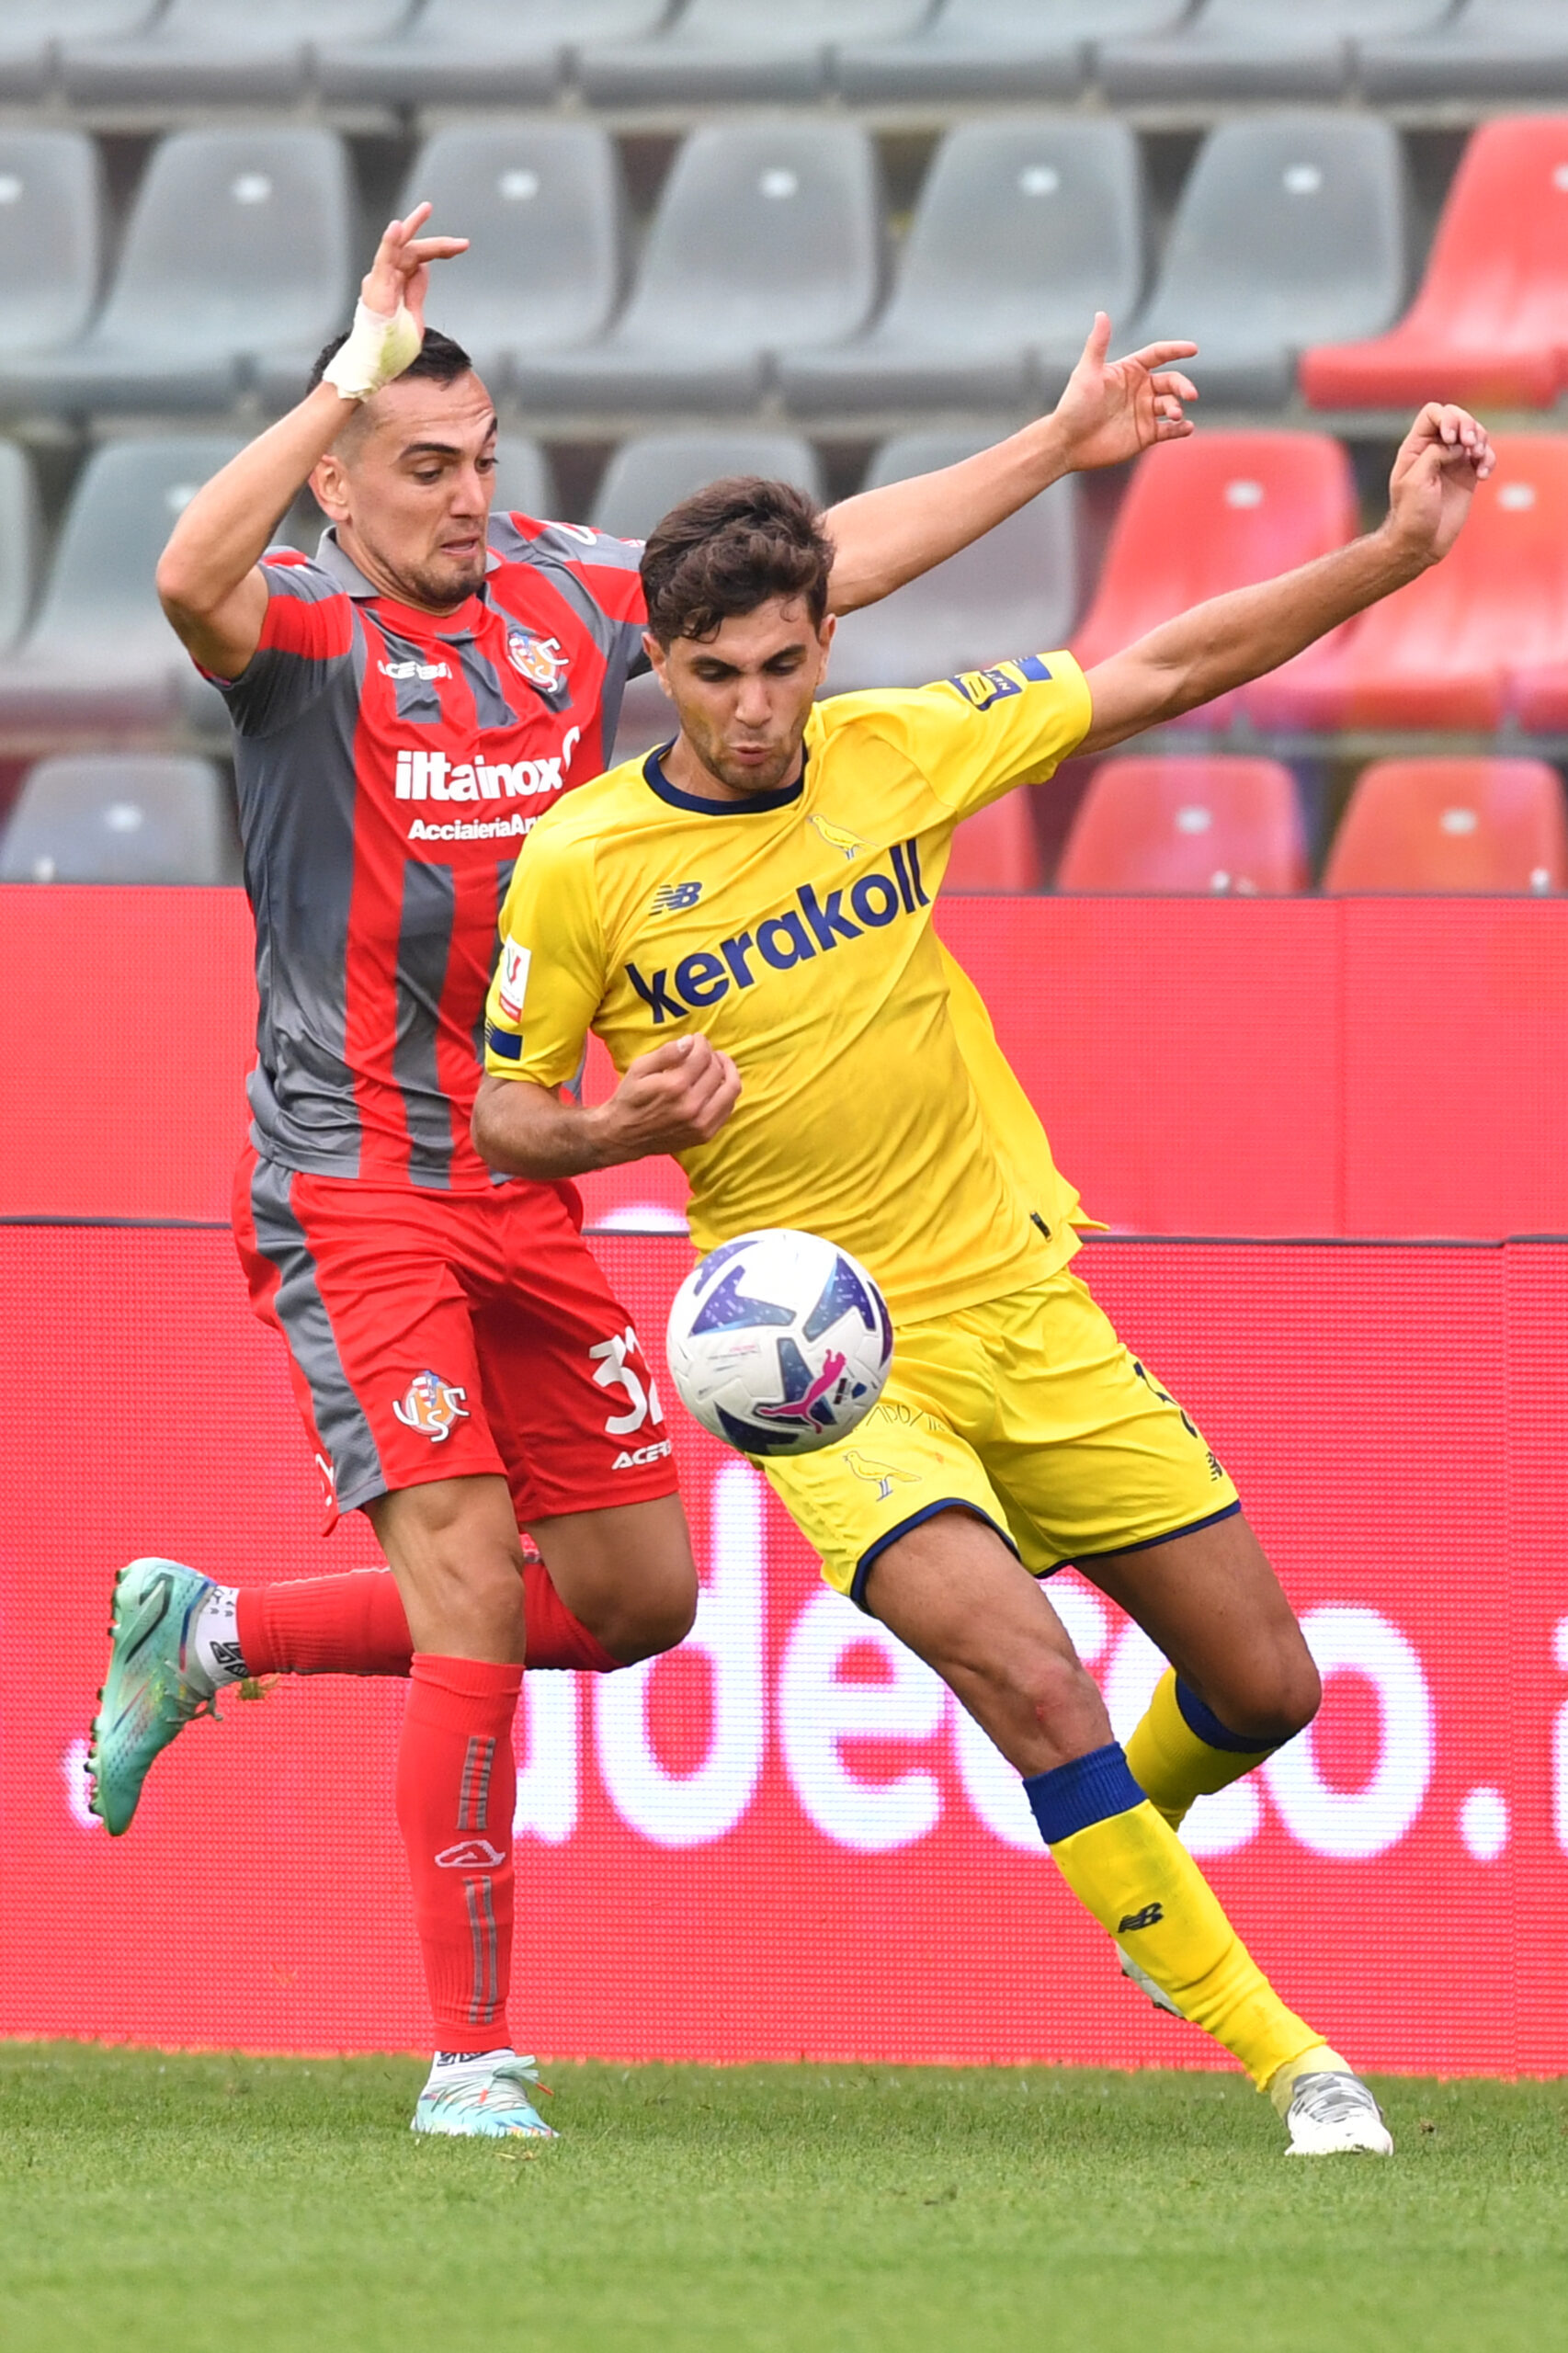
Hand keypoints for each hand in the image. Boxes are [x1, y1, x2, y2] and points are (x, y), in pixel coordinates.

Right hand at [361, 202, 468, 336]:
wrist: (376, 363)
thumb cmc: (390, 345)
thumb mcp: (414, 317)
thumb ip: (417, 291)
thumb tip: (424, 268)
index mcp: (398, 283)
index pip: (420, 258)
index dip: (441, 250)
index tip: (462, 246)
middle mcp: (389, 277)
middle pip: (413, 249)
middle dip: (437, 242)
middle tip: (459, 238)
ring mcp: (381, 280)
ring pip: (399, 247)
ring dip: (413, 227)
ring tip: (426, 210)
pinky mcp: (376, 286)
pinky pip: (382, 259)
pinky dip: (389, 242)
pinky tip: (396, 228)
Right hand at [598, 1035, 740, 1159]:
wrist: (623, 1137)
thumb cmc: (629, 1099)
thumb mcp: (639, 1068)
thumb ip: (666, 1053)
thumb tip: (690, 1042)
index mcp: (674, 1086)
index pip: (702, 1056)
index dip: (702, 1043)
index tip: (697, 1039)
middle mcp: (692, 1106)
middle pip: (717, 1070)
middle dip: (713, 1054)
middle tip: (704, 1050)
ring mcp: (701, 1123)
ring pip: (730, 1089)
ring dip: (728, 1071)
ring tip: (718, 1063)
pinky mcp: (705, 1134)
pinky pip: (728, 1108)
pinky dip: (727, 1092)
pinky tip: (717, 1084)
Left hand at [1049, 313, 1197, 472]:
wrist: (1067, 443)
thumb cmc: (1073, 406)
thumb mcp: (1086, 373)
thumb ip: (1098, 344)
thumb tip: (1101, 314)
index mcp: (1129, 370)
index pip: (1158, 354)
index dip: (1176, 350)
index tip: (1193, 349)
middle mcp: (1140, 389)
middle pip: (1171, 381)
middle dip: (1182, 386)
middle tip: (1190, 394)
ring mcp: (1144, 412)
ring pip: (1171, 405)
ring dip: (1178, 408)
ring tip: (1175, 415)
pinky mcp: (1145, 434)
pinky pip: (1169, 431)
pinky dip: (1180, 429)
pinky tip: (1187, 428)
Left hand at [1382, 403, 1495, 571]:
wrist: (1420, 544)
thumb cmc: (1411, 515)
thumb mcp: (1415, 480)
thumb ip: (1435, 453)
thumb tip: (1458, 445)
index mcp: (1415, 447)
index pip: (1433, 413)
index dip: (1446, 418)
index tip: (1450, 438)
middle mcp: (1434, 450)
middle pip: (1457, 417)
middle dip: (1468, 425)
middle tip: (1470, 445)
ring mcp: (1452, 462)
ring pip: (1475, 434)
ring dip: (1482, 441)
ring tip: (1478, 460)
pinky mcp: (1467, 476)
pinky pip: (1484, 457)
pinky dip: (1488, 460)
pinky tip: (1482, 476)